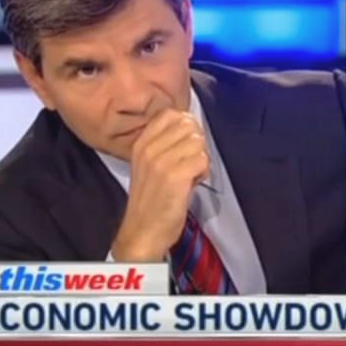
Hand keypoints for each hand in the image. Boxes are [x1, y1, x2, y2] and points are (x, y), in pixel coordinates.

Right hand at [110, 109, 209, 261]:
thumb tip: (190, 127)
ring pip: (198, 142)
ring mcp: (161, 161)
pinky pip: (202, 159)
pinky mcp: (175, 176)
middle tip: (190, 162)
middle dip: (197, 143)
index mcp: (142, 143)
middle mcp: (149, 149)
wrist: (143, 231)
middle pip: (189, 125)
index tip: (187, 143)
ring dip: (201, 159)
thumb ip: (164, 144)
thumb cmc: (151, 202)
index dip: (187, 126)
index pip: (171, 114)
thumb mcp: (148, 165)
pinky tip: (193, 183)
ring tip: (191, 174)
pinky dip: (204, 172)